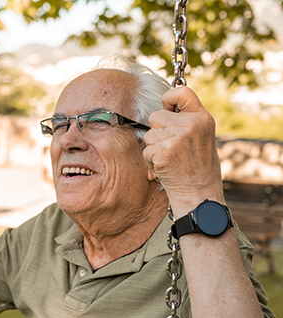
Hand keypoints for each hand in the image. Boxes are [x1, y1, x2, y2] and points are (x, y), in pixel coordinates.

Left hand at [143, 87, 222, 216]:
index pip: (181, 91)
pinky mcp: (164, 151)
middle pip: (156, 116)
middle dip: (158, 132)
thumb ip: (187, 122)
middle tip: (173, 149)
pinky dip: (151, 161)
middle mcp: (191, 124)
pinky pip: (146, 150)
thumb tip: (165, 108)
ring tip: (171, 160)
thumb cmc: (199, 169)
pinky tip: (165, 169)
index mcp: (203, 118)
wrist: (200, 195)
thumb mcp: (202, 138)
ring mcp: (177, 137)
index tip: (168, 110)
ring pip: (149, 134)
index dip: (169, 98)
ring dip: (154, 148)